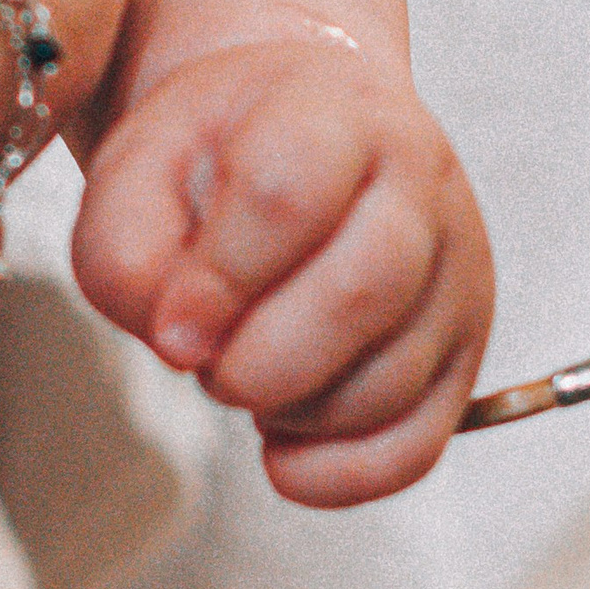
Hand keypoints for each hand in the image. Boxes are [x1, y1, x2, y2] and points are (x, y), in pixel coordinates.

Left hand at [75, 30, 494, 503]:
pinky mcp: (463, 350)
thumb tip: (179, 344)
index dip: (219, 281)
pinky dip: (338, 474)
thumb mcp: (142, 167)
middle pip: (363, 293)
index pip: (290, 195)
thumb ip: (126, 248)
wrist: (305, 133)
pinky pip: (419, 445)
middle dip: (258, 362)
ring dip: (292, 410)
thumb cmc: (219, 156)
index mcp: (336, 114)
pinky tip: (283, 449)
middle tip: (207, 363)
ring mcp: (457, 270)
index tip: (170, 331)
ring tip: (247, 374)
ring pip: (391, 379)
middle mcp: (420, 184)